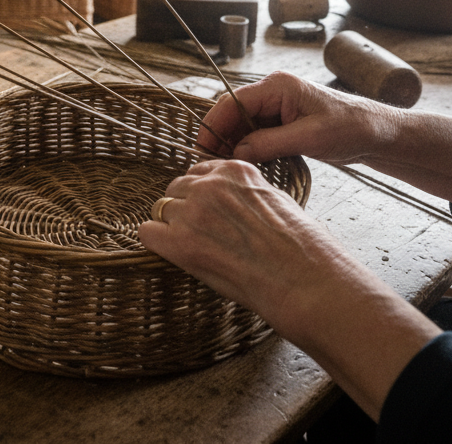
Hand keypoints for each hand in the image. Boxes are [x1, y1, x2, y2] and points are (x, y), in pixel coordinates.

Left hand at [138, 159, 358, 335]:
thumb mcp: (276, 200)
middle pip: (177, 188)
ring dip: (172, 226)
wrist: (304, 279)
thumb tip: (230, 201)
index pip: (199, 172)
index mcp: (235, 170)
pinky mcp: (180, 243)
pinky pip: (147, 233)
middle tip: (202, 234)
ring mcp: (193, 212)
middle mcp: (210, 185)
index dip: (202, 194)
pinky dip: (157, 243)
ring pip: (161, 209)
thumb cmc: (300, 247)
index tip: (210, 213)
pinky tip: (174, 254)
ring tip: (196, 248)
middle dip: (184, 208)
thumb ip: (244, 193)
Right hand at [206, 71, 451, 214]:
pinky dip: (249, 148)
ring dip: (234, 145)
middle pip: (234, 113)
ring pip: (243, 125)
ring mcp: (278, 107)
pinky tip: (247, 165)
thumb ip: (269, 143)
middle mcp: (274, 92)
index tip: (202, 149)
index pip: (232, 102)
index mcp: (278, 86)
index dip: (213, 125)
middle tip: (211, 165)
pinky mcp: (284, 122)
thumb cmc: (351, 128)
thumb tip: (236, 152)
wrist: (379, 133)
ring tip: (227, 168)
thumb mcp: (309, 138)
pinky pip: (257, 133)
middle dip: (221, 137)